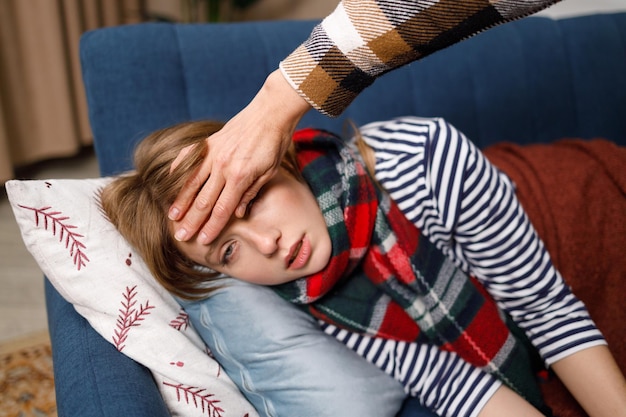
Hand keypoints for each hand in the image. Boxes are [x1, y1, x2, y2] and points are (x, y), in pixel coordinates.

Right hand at [169, 69, 310, 243]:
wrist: (270, 112)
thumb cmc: (273, 144)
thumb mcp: (269, 173)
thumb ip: (250, 193)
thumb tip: (238, 214)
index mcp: (240, 177)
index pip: (222, 210)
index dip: (211, 228)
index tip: (202, 241)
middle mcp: (223, 167)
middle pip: (203, 201)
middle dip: (192, 221)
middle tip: (180, 237)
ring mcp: (212, 153)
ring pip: (191, 183)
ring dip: (180, 202)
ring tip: (171, 217)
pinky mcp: (208, 142)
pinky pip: (188, 159)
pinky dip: (178, 172)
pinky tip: (170, 183)